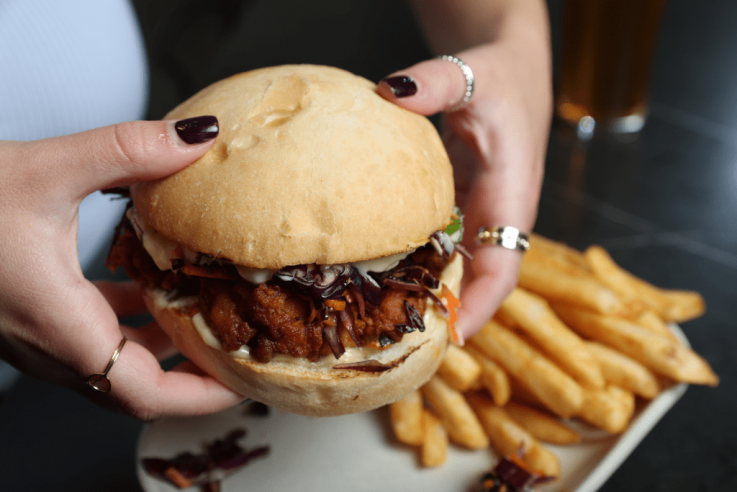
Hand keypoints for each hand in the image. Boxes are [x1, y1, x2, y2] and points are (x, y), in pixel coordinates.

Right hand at [0, 117, 244, 419]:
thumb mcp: (46, 169)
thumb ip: (128, 150)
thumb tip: (198, 137)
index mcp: (61, 325)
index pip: (145, 394)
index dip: (203, 394)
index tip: (246, 379)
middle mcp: (52, 344)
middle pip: (139, 388)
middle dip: (195, 375)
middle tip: (240, 350)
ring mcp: (41, 335)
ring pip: (118, 362)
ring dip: (166, 347)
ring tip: (210, 318)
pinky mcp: (36, 316)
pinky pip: (96, 334)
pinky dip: (134, 320)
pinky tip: (152, 286)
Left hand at [379, 42, 551, 339]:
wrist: (507, 71)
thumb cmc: (500, 77)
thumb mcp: (472, 74)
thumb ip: (438, 82)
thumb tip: (392, 91)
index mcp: (511, 197)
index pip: (504, 268)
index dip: (482, 306)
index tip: (452, 336)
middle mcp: (495, 216)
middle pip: (474, 281)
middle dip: (444, 314)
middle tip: (397, 342)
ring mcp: (475, 214)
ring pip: (452, 266)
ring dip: (423, 292)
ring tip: (379, 320)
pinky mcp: (457, 206)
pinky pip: (437, 243)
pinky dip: (412, 260)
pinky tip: (376, 271)